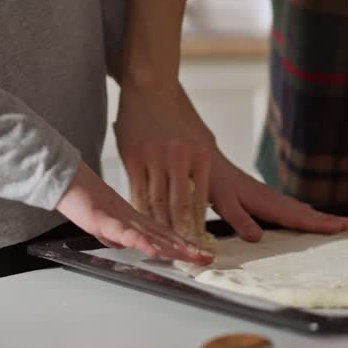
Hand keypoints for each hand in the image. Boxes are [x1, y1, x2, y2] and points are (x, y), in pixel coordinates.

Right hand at [56, 161, 212, 263]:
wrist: (67, 179)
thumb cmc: (89, 199)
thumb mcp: (112, 224)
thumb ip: (126, 234)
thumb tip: (137, 245)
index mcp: (138, 221)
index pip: (167, 236)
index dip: (186, 246)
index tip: (204, 255)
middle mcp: (134, 219)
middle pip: (165, 236)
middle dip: (187, 249)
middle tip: (207, 258)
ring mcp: (121, 217)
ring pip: (150, 234)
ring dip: (172, 247)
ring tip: (190, 255)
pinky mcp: (103, 217)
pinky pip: (124, 231)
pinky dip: (139, 241)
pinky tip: (153, 249)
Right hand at [114, 79, 210, 242]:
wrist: (150, 90)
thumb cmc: (177, 121)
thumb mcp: (200, 144)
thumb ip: (203, 174)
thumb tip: (213, 205)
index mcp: (200, 155)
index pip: (200, 200)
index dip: (198, 228)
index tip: (199, 248)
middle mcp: (180, 157)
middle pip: (179, 205)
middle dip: (181, 235)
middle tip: (182, 256)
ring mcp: (155, 157)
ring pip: (157, 202)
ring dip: (159, 229)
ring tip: (162, 249)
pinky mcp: (134, 156)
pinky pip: (137, 192)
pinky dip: (140, 212)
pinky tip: (141, 227)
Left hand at [207, 150, 347, 240]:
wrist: (204, 158)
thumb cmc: (213, 182)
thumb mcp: (223, 202)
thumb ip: (239, 220)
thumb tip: (258, 238)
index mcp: (265, 202)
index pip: (297, 217)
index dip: (319, 224)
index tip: (341, 227)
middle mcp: (271, 198)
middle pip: (304, 212)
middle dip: (327, 220)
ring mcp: (268, 196)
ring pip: (298, 208)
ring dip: (318, 216)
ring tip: (337, 223)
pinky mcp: (263, 196)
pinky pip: (290, 206)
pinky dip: (304, 212)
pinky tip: (306, 215)